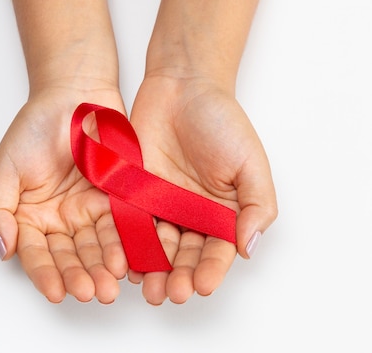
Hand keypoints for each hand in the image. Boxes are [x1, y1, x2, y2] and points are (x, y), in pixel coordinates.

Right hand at [0, 84, 127, 303]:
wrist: (73, 96)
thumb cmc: (33, 130)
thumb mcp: (4, 168)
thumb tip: (3, 248)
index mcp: (31, 218)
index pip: (37, 254)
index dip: (45, 274)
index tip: (55, 292)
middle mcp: (61, 222)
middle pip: (70, 257)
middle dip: (80, 276)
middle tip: (91, 293)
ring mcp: (90, 213)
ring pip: (97, 247)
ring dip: (103, 268)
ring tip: (110, 284)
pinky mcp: (117, 201)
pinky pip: (123, 226)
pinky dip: (125, 244)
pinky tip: (127, 258)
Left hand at [128, 74, 276, 304]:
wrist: (182, 88)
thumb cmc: (222, 122)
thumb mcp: (250, 163)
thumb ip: (256, 205)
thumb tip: (249, 247)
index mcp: (222, 213)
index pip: (218, 250)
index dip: (212, 270)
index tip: (204, 286)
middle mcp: (190, 215)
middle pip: (184, 254)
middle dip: (178, 276)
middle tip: (170, 294)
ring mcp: (160, 206)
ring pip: (155, 245)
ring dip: (152, 268)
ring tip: (147, 288)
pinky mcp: (133, 193)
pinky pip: (129, 222)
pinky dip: (128, 242)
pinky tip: (125, 260)